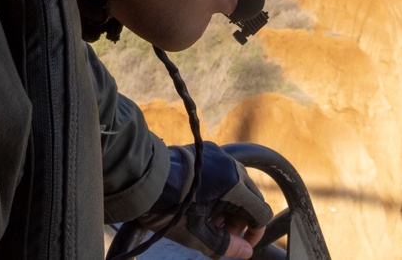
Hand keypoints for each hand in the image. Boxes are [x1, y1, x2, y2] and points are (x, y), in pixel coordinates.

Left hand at [138, 141, 273, 258]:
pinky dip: (220, 190)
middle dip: (239, 220)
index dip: (254, 233)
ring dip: (230, 205)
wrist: (141, 179)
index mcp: (235, 186)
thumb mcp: (197, 233)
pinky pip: (224, 173)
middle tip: (221, 234)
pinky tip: (202, 202)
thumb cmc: (169, 208)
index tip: (241, 245)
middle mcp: (233, 166)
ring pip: (237, 185)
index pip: (260, 212)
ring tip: (208, 220)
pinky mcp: (207, 151)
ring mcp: (220, 156)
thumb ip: (225, 244)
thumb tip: (246, 252)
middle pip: (250, 198)